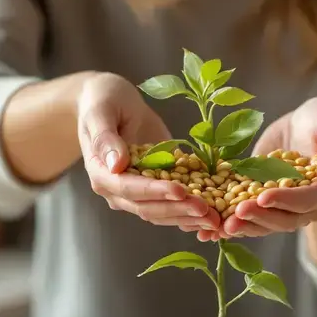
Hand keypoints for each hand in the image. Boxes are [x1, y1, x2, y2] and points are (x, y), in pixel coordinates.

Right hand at [77, 73, 221, 232]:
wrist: (111, 99)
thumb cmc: (103, 100)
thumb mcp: (101, 112)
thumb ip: (105, 138)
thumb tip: (116, 165)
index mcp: (101, 174)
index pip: (129, 188)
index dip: (156, 191)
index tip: (180, 191)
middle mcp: (117, 190)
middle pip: (148, 207)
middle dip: (178, 209)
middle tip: (206, 210)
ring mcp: (136, 192)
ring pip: (162, 212)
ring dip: (188, 216)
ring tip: (214, 217)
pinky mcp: (154, 187)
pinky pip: (172, 205)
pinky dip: (190, 212)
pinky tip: (212, 214)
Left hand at [203, 95, 316, 239]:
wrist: (308, 120)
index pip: (308, 201)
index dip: (286, 201)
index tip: (264, 197)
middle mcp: (306, 205)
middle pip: (284, 219)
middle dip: (259, 217)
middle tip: (236, 213)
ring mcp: (282, 204)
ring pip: (264, 222)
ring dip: (242, 226)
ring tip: (219, 225)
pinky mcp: (262, 198)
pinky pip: (246, 214)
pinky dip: (227, 221)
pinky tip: (206, 229)